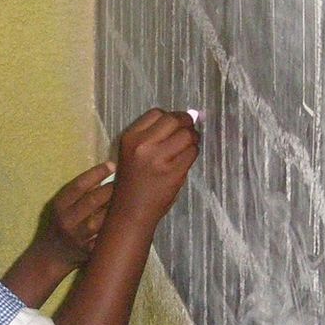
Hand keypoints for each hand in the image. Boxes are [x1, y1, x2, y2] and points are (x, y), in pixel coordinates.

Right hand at [1, 161, 114, 307]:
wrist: (51, 256)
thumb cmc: (61, 224)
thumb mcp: (63, 206)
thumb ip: (80, 192)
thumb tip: (106, 171)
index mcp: (60, 206)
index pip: (78, 186)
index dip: (96, 173)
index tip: (112, 164)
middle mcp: (67, 221)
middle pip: (92, 201)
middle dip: (111, 189)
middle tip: (126, 182)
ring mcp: (78, 238)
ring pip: (101, 221)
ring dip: (116, 208)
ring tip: (129, 199)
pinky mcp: (89, 252)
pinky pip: (106, 237)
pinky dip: (116, 228)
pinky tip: (127, 220)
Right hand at [109, 108, 198, 229]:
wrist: (131, 210)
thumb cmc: (133, 181)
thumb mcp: (132, 152)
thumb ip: (153, 135)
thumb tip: (188, 116)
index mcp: (130, 138)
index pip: (156, 113)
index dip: (170, 117)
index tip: (175, 125)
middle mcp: (143, 145)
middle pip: (173, 120)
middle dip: (186, 122)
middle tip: (189, 130)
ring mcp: (159, 158)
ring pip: (187, 135)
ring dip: (193, 138)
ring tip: (189, 145)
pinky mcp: (174, 172)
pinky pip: (192, 152)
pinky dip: (193, 153)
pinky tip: (187, 158)